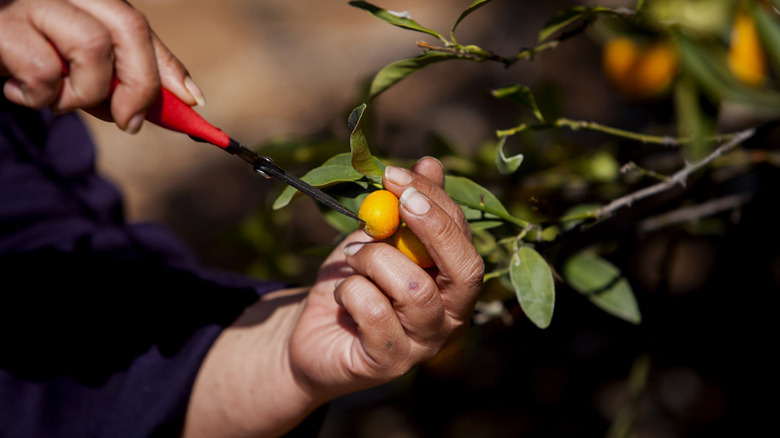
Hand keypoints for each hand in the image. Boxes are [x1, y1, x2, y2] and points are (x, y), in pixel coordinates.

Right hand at [0, 0, 203, 131]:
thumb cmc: (25, 59)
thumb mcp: (75, 67)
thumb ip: (120, 79)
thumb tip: (181, 103)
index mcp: (87, 0)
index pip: (139, 26)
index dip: (169, 67)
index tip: (193, 102)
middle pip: (129, 27)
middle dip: (141, 84)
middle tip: (130, 123)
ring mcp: (32, 2)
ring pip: (93, 47)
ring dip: (84, 93)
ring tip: (56, 100)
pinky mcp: (0, 26)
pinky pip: (44, 70)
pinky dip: (41, 96)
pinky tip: (20, 92)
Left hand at [183, 157, 483, 436]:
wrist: (311, 333)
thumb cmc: (354, 282)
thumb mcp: (377, 239)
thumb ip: (404, 209)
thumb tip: (431, 163)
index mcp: (454, 283)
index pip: (463, 237)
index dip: (435, 201)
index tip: (396, 175)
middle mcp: (451, 317)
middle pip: (465, 270)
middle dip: (431, 227)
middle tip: (396, 199)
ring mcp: (424, 344)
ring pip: (413, 289)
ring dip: (373, 260)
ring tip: (352, 259)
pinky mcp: (389, 362)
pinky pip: (374, 312)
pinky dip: (350, 290)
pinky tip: (342, 294)